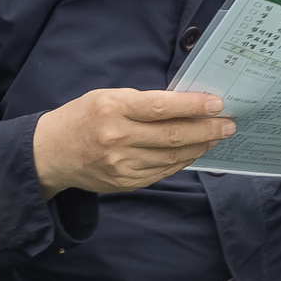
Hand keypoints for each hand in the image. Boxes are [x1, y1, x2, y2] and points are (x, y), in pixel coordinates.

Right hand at [32, 88, 234, 197]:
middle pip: (173, 135)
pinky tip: (193, 151)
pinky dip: (182, 160)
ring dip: (199, 146)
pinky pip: (164, 171)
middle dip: (207, 129)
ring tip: (216, 136)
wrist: (52, 153)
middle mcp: (117, 137)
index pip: (160, 107)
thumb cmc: (82, 117)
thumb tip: (185, 106)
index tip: (217, 103)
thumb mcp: (106, 97)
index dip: (192, 105)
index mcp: (111, 108)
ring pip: (173, 156)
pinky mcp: (126, 182)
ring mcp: (122, 164)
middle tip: (228, 124)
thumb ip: (142, 101)